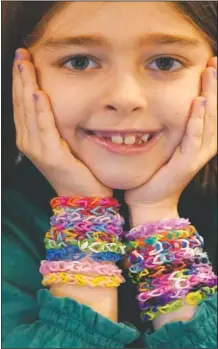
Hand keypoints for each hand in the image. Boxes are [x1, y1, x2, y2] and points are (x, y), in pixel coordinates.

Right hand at [13, 48, 111, 196]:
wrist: (82, 197)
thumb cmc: (74, 171)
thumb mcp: (60, 145)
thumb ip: (52, 126)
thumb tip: (51, 102)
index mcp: (30, 139)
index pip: (22, 104)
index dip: (20, 81)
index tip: (22, 60)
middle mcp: (29, 142)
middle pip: (21, 104)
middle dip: (20, 77)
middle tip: (21, 54)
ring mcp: (38, 150)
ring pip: (29, 111)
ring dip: (26, 85)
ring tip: (25, 64)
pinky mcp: (51, 155)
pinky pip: (44, 127)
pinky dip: (40, 109)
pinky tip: (38, 92)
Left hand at [125, 57, 216, 224]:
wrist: (149, 200)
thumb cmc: (154, 172)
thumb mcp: (164, 145)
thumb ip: (169, 128)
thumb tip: (161, 107)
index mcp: (198, 141)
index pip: (209, 110)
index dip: (213, 89)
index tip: (211, 66)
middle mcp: (202, 146)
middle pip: (215, 111)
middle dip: (216, 86)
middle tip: (214, 62)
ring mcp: (196, 155)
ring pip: (210, 121)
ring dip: (211, 96)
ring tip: (210, 73)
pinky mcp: (187, 164)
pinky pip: (194, 139)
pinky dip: (198, 121)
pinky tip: (198, 104)